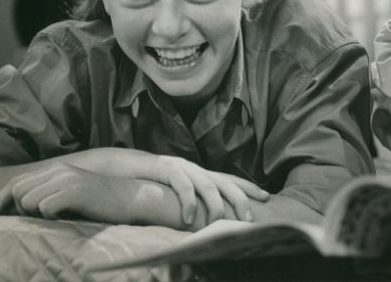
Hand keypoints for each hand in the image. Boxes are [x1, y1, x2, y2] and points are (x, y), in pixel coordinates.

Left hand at [0, 162, 136, 223]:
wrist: (129, 198)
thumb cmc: (99, 201)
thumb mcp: (71, 192)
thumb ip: (50, 191)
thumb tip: (21, 206)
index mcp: (57, 169)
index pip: (16, 182)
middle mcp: (60, 170)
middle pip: (17, 190)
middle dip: (18, 209)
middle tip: (34, 219)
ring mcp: (67, 179)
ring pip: (28, 200)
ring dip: (36, 213)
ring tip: (55, 216)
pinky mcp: (75, 191)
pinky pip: (45, 207)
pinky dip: (50, 216)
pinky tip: (66, 215)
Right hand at [150, 156, 268, 226]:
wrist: (123, 167)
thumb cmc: (151, 184)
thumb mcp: (176, 192)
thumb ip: (193, 201)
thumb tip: (208, 220)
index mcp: (200, 173)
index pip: (229, 179)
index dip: (248, 187)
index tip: (266, 196)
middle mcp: (195, 168)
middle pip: (224, 182)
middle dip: (240, 199)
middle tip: (249, 218)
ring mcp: (182, 167)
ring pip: (206, 184)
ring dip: (215, 205)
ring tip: (218, 223)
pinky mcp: (166, 169)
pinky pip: (182, 186)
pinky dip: (188, 202)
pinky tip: (188, 219)